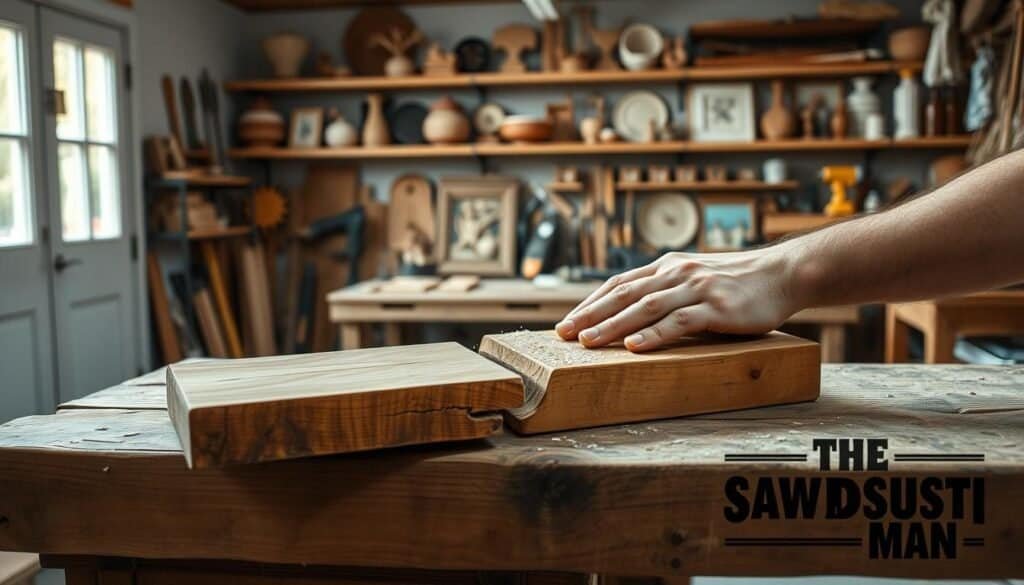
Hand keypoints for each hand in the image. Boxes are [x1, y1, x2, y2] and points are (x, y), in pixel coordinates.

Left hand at [555, 246, 805, 351]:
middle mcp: (676, 273)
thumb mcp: (696, 278)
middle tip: (564, 333)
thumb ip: (668, 290)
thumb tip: (634, 315)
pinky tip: (634, 346)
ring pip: (645, 307)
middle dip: (590, 315)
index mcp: (667, 266)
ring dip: (613, 325)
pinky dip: (654, 334)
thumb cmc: (738, 282)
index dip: (591, 302)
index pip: (619, 283)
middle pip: (624, 294)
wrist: (783, 273)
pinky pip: (678, 321)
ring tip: (588, 342)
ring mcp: (696, 288)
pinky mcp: (716, 307)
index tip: (568, 321)